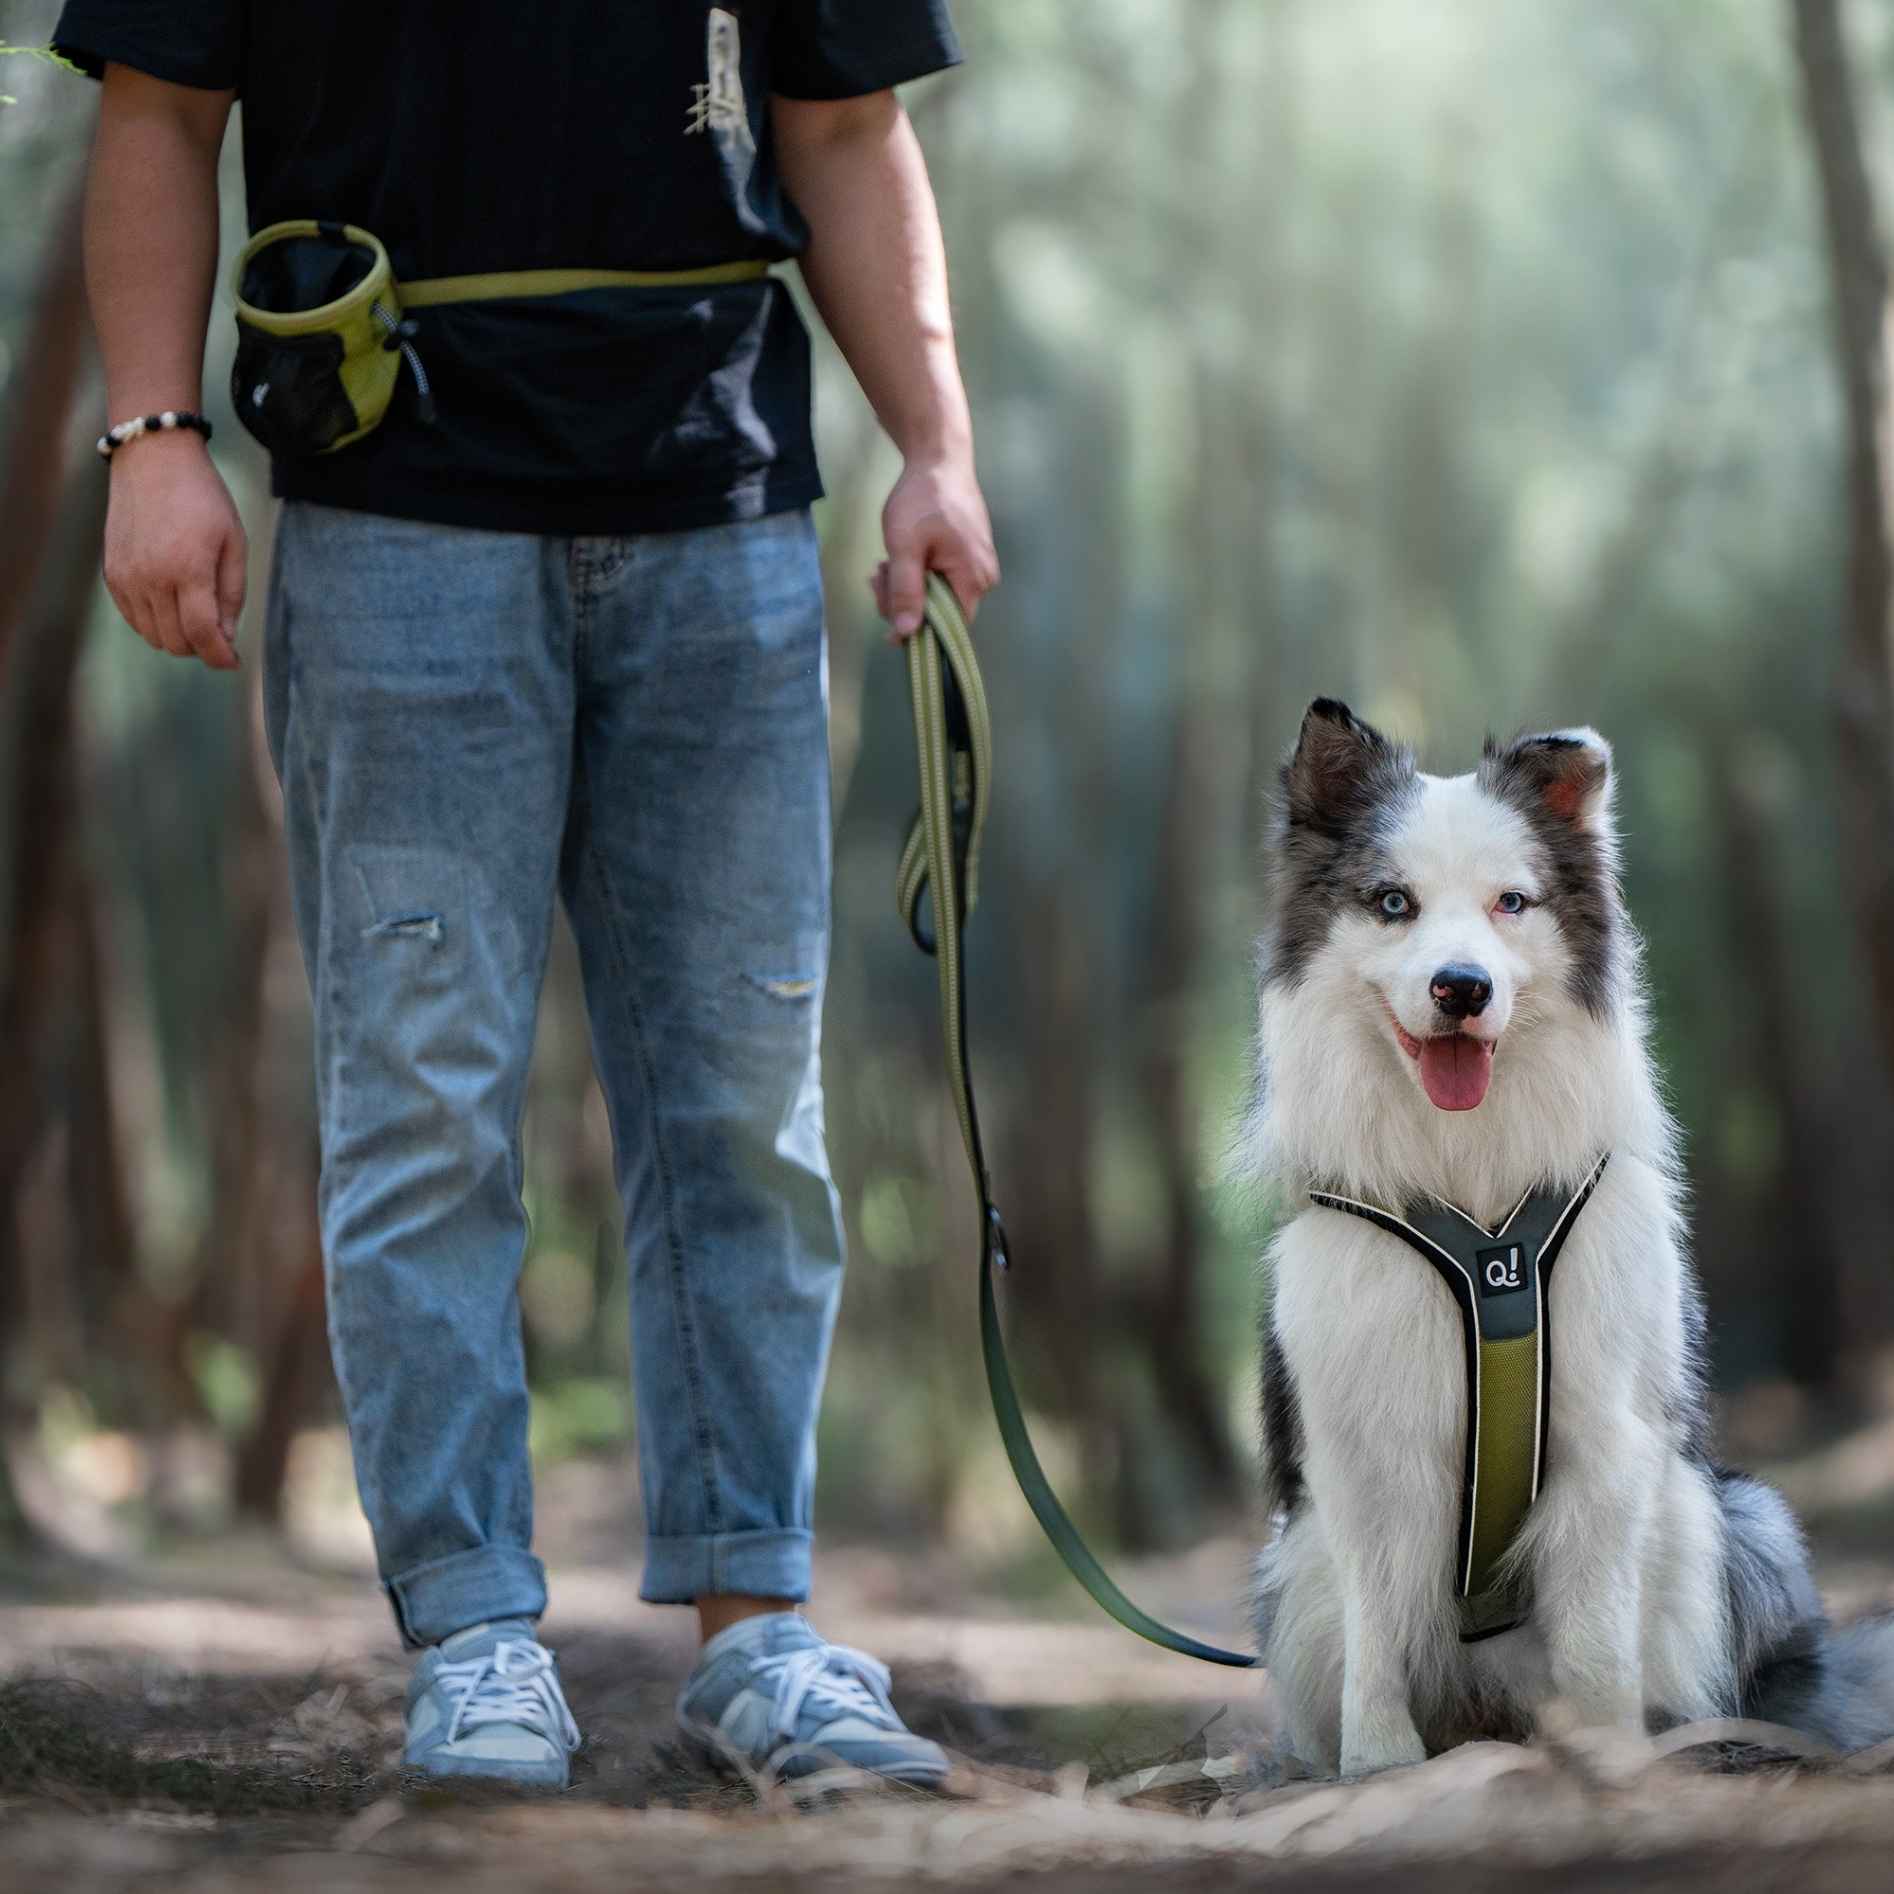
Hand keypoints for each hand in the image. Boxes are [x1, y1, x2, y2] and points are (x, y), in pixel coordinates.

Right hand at [102, 434, 245, 670]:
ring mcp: (127, 577)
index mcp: (188, 570)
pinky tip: (172, 604)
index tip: (233, 662)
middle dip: (202, 646)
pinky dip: (155, 622)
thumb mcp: (234, 541)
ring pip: (154, 636)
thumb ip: (232, 593)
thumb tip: (226, 637)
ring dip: (179, 637)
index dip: (220, 657)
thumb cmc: (202, 497)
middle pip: (177, 642)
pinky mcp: (111, 573)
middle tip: (219, 631)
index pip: (202, 634)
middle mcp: (151, 578)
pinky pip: (134, 619)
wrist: (153, 459)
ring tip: (197, 614)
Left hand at [872, 451, 999, 642]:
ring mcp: (977, 565)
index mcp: (974, 579)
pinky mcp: (968, 555)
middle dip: (904, 601)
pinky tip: (898, 559)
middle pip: (941, 612)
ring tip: (884, 564)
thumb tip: (905, 633)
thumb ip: (906, 591)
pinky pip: (941, 579)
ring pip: (936, 595)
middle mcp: (983, 578)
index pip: (949, 627)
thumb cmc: (923, 498)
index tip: (887, 617)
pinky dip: (916, 574)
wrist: (939, 459)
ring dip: (905, 586)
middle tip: (878, 577)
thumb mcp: (904, 546)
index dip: (918, 629)